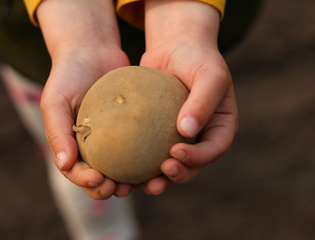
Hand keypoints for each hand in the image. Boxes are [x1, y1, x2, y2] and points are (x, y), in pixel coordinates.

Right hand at [37, 0, 133, 198]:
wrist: (92, 51)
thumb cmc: (67, 76)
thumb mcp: (55, 101)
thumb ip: (57, 133)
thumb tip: (65, 165)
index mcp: (72, 145)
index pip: (77, 172)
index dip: (86, 182)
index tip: (100, 180)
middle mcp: (93, 146)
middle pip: (101, 177)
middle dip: (109, 189)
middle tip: (122, 187)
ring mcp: (114, 138)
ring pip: (124, 167)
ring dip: (132, 180)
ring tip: (144, 181)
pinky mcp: (134, 127)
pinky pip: (142, 144)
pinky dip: (148, 155)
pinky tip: (160, 157)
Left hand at [139, 0, 237, 193]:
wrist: (175, 48)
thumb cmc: (197, 58)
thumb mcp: (209, 75)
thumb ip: (202, 101)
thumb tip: (186, 131)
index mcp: (219, 126)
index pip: (213, 149)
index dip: (198, 158)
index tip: (175, 153)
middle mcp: (201, 135)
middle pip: (193, 164)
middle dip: (178, 174)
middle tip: (160, 174)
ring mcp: (179, 136)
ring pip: (171, 163)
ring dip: (159, 178)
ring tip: (143, 185)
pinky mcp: (158, 133)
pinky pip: (150, 151)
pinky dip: (141, 162)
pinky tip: (125, 168)